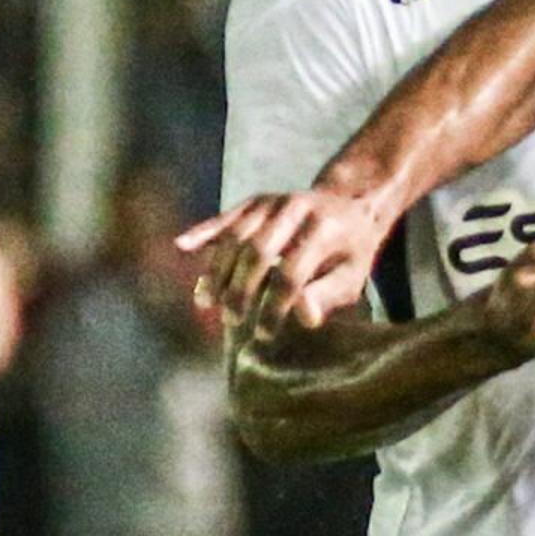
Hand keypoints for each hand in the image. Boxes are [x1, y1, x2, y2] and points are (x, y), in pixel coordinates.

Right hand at [179, 183, 395, 327]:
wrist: (350, 203)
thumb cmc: (350, 251)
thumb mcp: (352, 276)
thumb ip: (328, 295)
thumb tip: (304, 318)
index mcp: (325, 230)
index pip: (292, 273)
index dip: (275, 307)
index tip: (265, 334)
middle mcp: (296, 209)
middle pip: (257, 251)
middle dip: (240, 289)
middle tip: (231, 320)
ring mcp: (273, 201)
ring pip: (236, 236)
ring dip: (217, 270)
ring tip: (205, 302)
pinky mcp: (256, 200)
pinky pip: (225, 218)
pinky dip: (203, 232)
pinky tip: (182, 246)